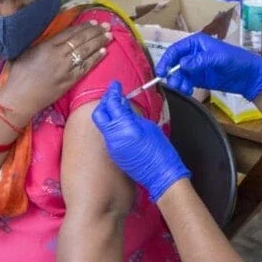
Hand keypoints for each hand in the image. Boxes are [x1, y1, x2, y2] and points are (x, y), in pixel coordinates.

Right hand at [0, 22, 110, 122]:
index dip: (84, 26)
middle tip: (106, 25)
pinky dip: (96, 58)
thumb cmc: (19, 74)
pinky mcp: (69, 80)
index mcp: (47, 45)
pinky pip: (86, 67)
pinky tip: (104, 51)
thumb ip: (43, 42)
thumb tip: (58, 37)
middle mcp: (58, 55)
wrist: (19, 98)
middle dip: (95, 31)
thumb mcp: (27, 51)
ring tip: (109, 36)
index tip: (94, 22)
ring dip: (99, 42)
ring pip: (86, 51)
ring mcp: (65, 68)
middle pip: (81, 40)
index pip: (70, 33)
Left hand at [92, 82, 189, 200]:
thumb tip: (123, 104)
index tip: (115, 85)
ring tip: (119, 108)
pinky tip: (122, 124)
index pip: (112, 104)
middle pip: (100, 114)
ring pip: (103, 125)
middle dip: (105, 102)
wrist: (162, 175)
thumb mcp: (149, 126)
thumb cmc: (161, 151)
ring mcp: (112, 147)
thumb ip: (132, 115)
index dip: (113, 92)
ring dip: (108, 115)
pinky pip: (108, 136)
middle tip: (114, 95)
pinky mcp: (114, 154)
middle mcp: (114, 138)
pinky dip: (112, 126)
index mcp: (125, 128)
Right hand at [157, 33, 261, 99]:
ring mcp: (196, 67)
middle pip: (175, 63)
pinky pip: (186, 82)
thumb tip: (183, 64)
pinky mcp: (199, 78)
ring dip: (178, 82)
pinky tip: (187, 91)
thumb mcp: (220, 59)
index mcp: (197, 43)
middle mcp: (194, 54)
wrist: (250, 77)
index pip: (176, 50)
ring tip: (184, 89)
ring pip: (179, 74)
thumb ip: (201, 60)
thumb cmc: (238, 61)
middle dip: (173, 73)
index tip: (162, 71)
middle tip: (175, 84)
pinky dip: (184, 87)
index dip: (167, 59)